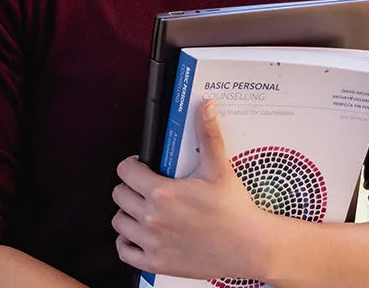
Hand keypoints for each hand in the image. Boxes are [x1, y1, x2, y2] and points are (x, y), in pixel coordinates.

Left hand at [112, 100, 276, 280]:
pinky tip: (141, 234)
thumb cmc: (235, 210)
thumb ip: (208, 135)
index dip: (132, 166)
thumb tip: (205, 106)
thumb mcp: (219, 169)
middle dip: (131, 187)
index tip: (142, 168)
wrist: (249, 247)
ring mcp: (152, 243)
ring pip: (119, 221)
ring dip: (129, 213)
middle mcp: (152, 218)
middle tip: (147, 187)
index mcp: (163, 193)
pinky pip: (124, 251)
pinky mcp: (156, 263)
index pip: (125, 171)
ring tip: (146, 209)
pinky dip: (128, 242)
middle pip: (120, 195)